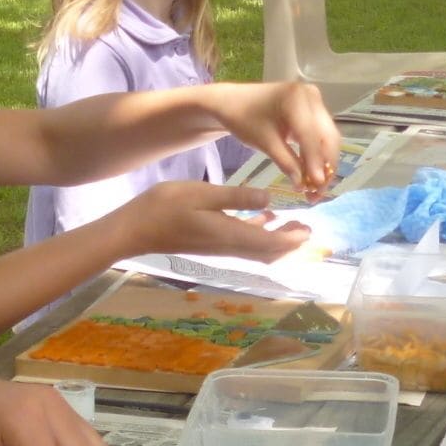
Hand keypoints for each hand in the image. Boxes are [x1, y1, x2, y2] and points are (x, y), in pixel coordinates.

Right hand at [116, 180, 313, 260]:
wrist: (135, 229)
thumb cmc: (165, 207)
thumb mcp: (202, 194)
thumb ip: (237, 197)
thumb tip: (270, 200)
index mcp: (230, 234)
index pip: (270, 243)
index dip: (292, 239)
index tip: (310, 229)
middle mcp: (228, 246)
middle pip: (267, 252)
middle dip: (290, 241)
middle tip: (306, 226)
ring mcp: (219, 247)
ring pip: (257, 249)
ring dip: (276, 238)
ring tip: (292, 221)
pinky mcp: (210, 243)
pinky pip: (243, 244)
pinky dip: (258, 233)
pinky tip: (262, 216)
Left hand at [211, 80, 340, 194]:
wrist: (234, 102)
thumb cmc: (244, 119)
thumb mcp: (264, 142)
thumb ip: (286, 162)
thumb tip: (304, 186)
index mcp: (296, 98)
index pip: (310, 135)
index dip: (315, 162)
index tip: (316, 186)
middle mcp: (312, 97)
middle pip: (327, 137)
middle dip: (325, 167)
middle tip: (317, 194)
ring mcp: (315, 103)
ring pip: (328, 139)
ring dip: (324, 165)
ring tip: (315, 191)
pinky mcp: (314, 112)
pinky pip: (321, 137)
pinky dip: (318, 157)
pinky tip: (313, 177)